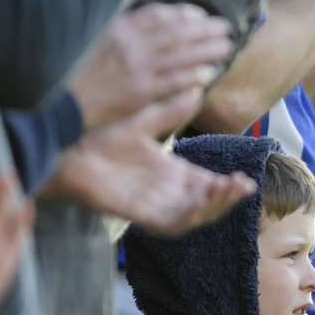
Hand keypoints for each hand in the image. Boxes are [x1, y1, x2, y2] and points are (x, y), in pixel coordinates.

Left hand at [40, 92, 255, 235]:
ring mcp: (153, 203)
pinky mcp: (138, 213)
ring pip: (192, 215)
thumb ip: (170, 112)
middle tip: (244, 185)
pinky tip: (201, 205)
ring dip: (214, 207)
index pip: (205, 184)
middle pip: (205, 203)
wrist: (70, 150)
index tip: (243, 177)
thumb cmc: (100, 138)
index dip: (226, 185)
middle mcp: (165, 191)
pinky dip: (188, 217)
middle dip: (227, 198)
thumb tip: (196, 91)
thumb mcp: (144, 122)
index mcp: (169, 172)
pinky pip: (169, 222)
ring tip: (229, 192)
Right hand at [68, 4, 233, 130]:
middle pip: (177, 33)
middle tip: (225, 27)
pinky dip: (194, 75)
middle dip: (204, 29)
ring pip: (181, 55)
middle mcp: (131, 45)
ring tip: (226, 46)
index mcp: (119, 29)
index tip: (199, 15)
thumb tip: (141, 21)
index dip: (183, 14)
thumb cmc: (72, 72)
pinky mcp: (140, 92)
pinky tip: (210, 72)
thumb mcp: (91, 39)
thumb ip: (118, 30)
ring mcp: (137, 68)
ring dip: (208, 49)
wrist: (60, 102)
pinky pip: (174, 81)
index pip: (159, 15)